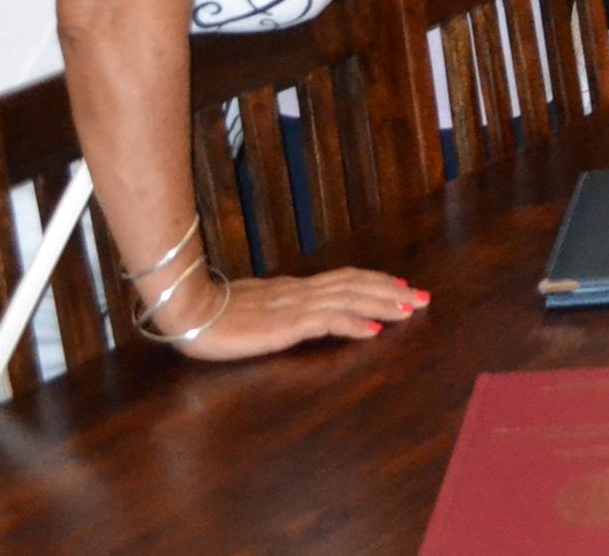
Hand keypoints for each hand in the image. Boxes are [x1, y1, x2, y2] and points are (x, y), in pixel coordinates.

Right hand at [164, 265, 427, 362]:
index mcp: (292, 289)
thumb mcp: (251, 309)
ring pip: (350, 298)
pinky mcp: (285, 324)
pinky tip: (375, 329)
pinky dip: (355, 322)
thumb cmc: (209, 315)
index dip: (374, 281)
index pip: (343, 279)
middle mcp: (299, 292)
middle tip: (423, 296)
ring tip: (411, 308)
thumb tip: (296, 313)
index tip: (401, 284)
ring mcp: (294, 307)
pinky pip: (328, 320)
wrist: (185, 313)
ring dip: (384, 303)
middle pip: (355, 284)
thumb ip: (276, 308)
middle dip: (392, 290)